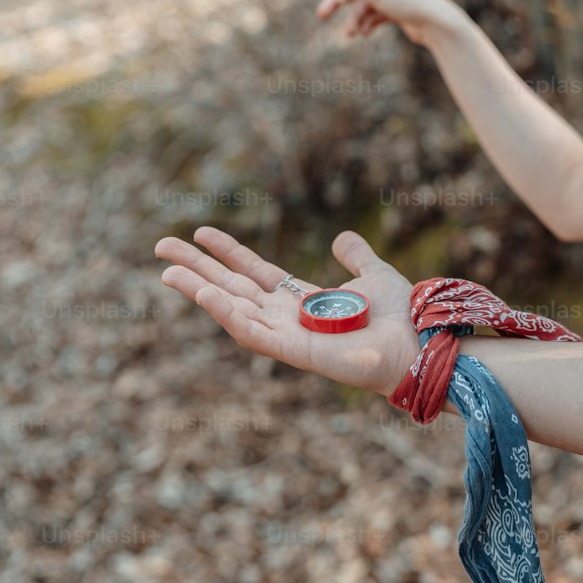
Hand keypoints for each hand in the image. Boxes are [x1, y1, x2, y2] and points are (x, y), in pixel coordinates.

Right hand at [155, 226, 418, 398]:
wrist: (421, 342)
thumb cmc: (401, 317)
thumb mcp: (375, 273)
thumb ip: (356, 257)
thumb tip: (340, 237)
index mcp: (302, 301)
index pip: (254, 272)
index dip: (227, 252)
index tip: (200, 231)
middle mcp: (288, 319)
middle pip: (232, 287)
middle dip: (197, 268)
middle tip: (160, 245)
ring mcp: (288, 336)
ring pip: (232, 310)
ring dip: (199, 290)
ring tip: (168, 271)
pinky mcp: (294, 352)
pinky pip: (253, 333)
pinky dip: (227, 314)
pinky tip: (205, 294)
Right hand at [317, 0, 463, 48]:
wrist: (435, 23)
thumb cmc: (407, 1)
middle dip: (338, 0)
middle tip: (322, 14)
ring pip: (363, 2)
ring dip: (355, 18)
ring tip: (351, 34)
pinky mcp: (397, 9)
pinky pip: (375, 14)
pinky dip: (367, 23)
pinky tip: (364, 34)